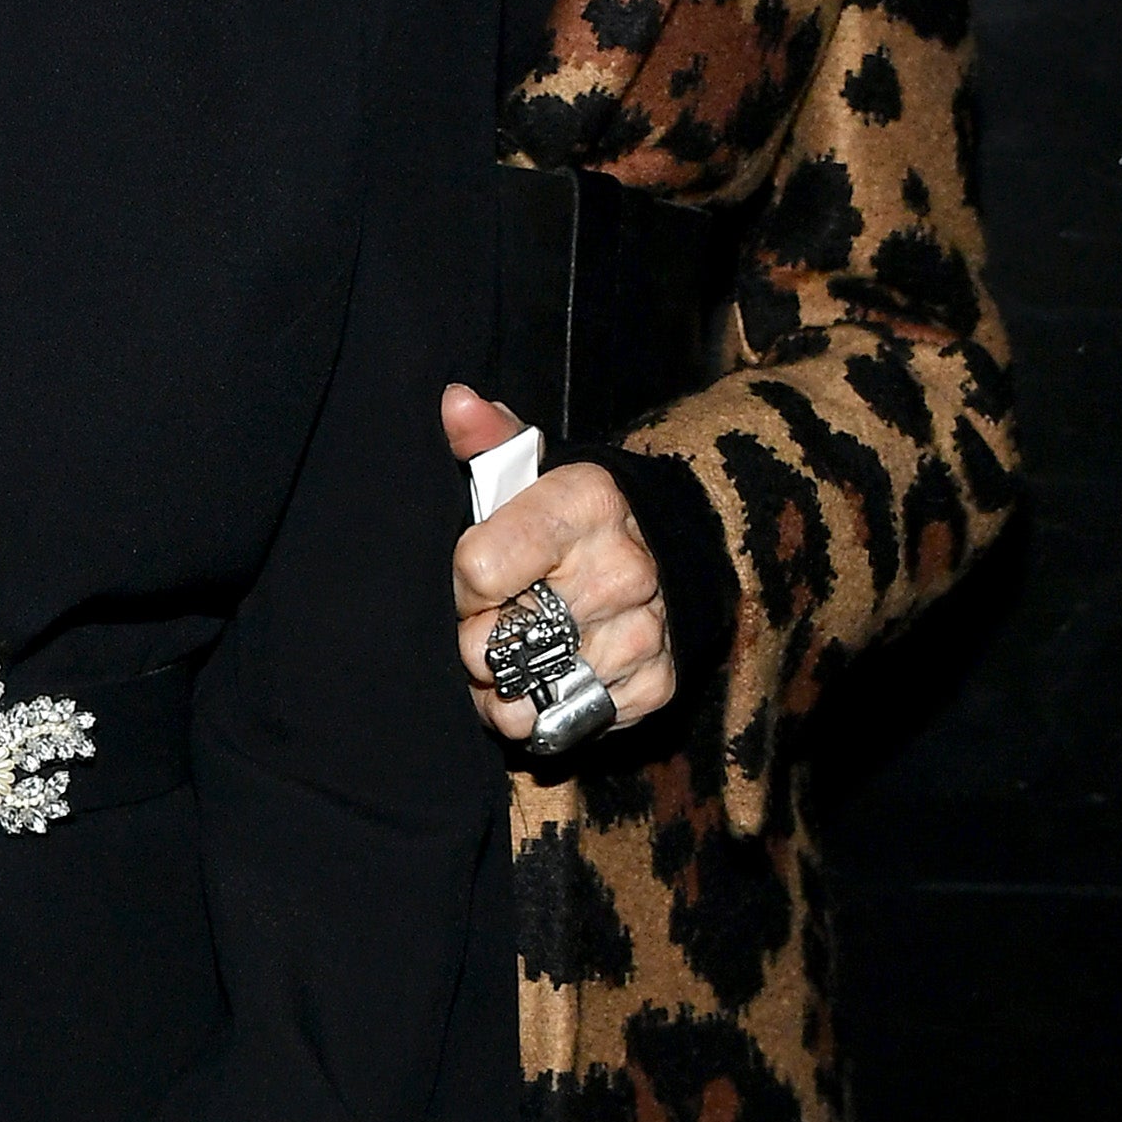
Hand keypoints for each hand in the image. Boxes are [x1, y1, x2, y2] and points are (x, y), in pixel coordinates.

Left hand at [442, 384, 675, 743]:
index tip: (477, 574)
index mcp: (588, 501)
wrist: (666, 554)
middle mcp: (626, 566)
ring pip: (530, 691)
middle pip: (499, 640)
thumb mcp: (534, 468)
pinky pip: (567, 721)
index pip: (478, 569)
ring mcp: (645, 630)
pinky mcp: (655, 684)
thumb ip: (489, 439)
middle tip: (495, 621)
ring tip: (518, 652)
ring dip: (507, 685)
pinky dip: (544, 712)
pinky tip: (551, 677)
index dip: (464, 581)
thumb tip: (455, 401)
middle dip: (481, 639)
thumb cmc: (575, 515)